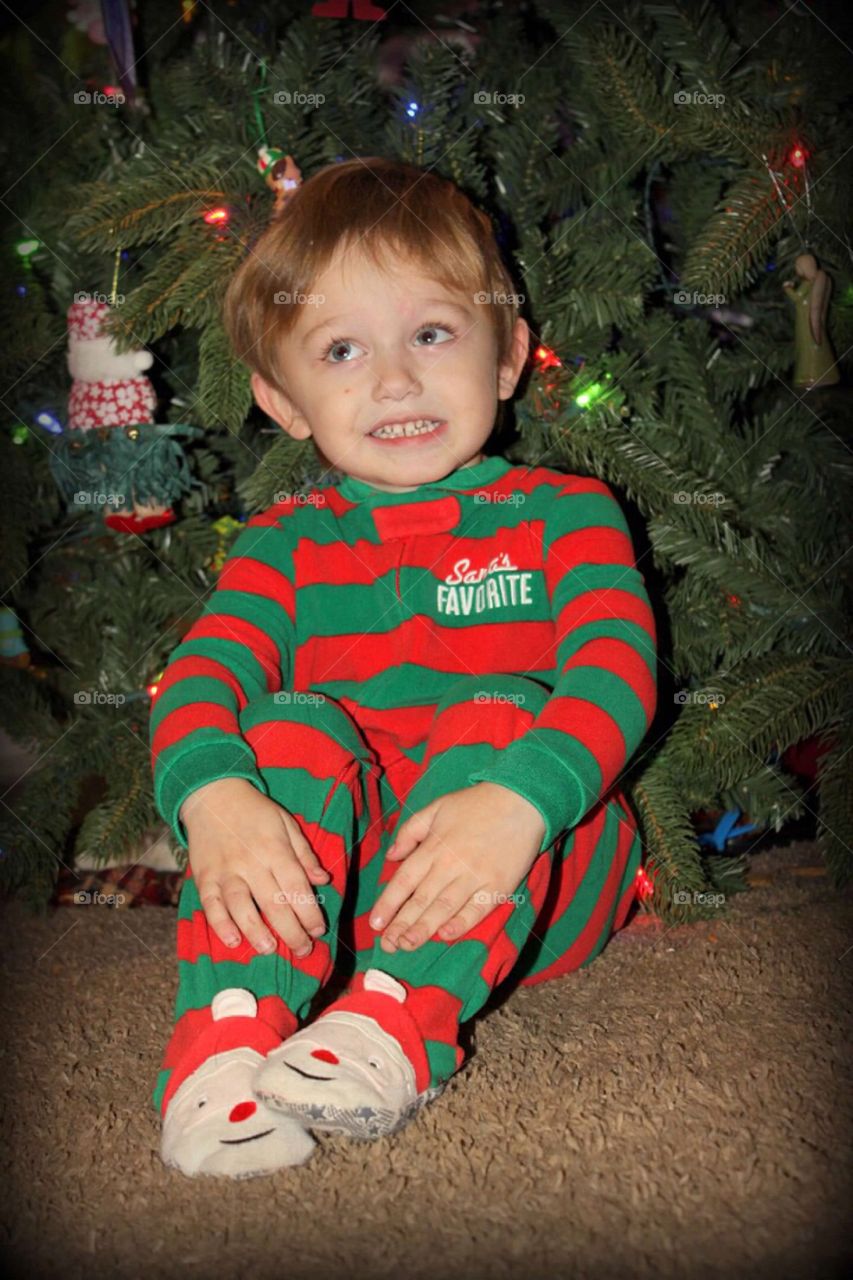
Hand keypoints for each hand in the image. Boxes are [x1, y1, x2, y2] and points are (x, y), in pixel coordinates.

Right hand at [180, 777, 329, 955]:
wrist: (212, 795)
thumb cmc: (255, 811)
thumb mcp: (286, 823)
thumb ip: (304, 854)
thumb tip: (323, 880)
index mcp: (275, 848)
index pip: (296, 886)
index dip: (309, 911)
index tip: (319, 930)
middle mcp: (250, 862)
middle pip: (273, 902)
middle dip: (291, 930)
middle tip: (303, 950)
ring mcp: (225, 871)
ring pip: (241, 906)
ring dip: (257, 931)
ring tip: (270, 949)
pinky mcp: (204, 877)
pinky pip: (211, 905)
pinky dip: (220, 924)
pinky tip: (233, 940)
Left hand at [368, 782, 546, 951]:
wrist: (521, 800)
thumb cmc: (476, 804)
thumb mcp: (437, 807)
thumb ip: (410, 831)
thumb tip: (390, 856)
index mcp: (433, 847)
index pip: (404, 881)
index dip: (388, 903)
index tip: (375, 924)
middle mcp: (450, 864)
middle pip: (421, 900)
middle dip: (401, 924)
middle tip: (387, 945)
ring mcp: (475, 876)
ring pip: (445, 908)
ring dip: (424, 929)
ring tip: (407, 945)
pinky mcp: (499, 885)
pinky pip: (478, 909)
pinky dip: (462, 923)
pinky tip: (446, 935)